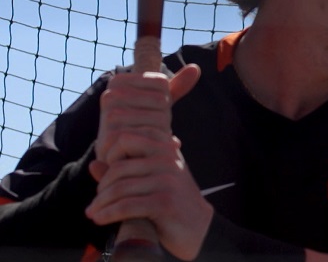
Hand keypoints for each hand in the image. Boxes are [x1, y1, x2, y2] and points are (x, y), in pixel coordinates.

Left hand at [86, 64, 212, 260]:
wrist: (198, 224)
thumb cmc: (171, 199)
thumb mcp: (149, 179)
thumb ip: (124, 170)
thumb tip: (93, 164)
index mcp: (164, 146)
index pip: (125, 138)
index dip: (109, 153)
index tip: (106, 174)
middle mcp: (167, 158)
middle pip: (118, 166)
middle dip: (102, 186)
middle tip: (97, 199)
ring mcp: (168, 179)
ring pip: (119, 188)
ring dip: (101, 203)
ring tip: (93, 212)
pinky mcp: (165, 202)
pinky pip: (126, 206)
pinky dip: (108, 214)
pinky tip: (100, 219)